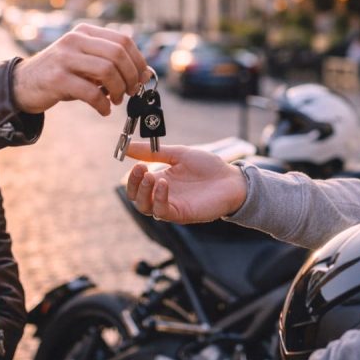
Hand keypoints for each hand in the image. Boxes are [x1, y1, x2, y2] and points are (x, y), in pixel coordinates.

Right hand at [12, 23, 149, 115]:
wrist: (22, 84)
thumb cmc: (61, 75)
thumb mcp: (85, 62)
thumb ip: (110, 63)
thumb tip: (145, 74)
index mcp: (84, 32)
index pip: (123, 40)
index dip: (138, 61)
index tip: (141, 78)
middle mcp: (74, 40)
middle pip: (117, 54)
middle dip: (130, 77)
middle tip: (131, 92)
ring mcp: (64, 58)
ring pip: (106, 71)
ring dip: (118, 90)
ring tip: (116, 100)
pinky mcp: (57, 79)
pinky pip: (90, 92)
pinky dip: (103, 104)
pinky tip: (104, 110)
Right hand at [125, 143, 247, 223]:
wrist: (232, 180)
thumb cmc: (208, 167)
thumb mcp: (179, 154)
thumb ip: (153, 151)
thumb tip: (127, 146)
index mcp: (161, 181)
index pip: (137, 184)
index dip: (132, 175)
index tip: (135, 162)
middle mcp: (162, 195)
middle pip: (136, 198)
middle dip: (134, 184)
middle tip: (140, 168)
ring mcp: (171, 205)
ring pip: (145, 207)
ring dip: (144, 191)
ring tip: (150, 176)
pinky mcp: (181, 214)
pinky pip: (162, 212)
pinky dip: (158, 198)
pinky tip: (163, 185)